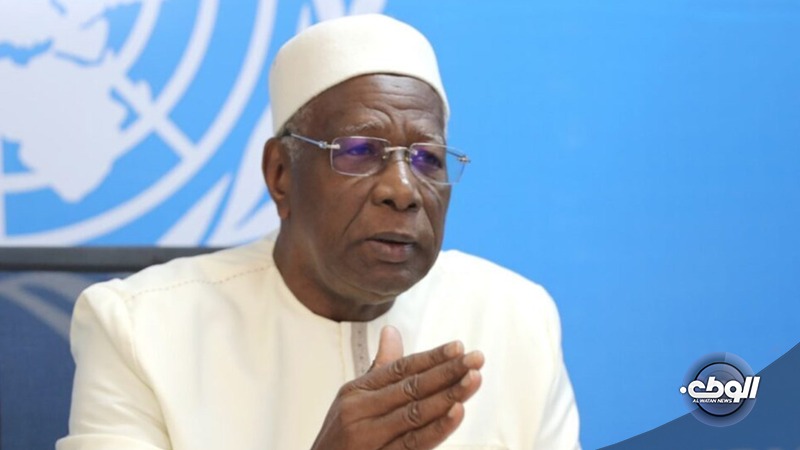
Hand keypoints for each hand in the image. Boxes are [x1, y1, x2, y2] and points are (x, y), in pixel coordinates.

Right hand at [310, 326, 483, 449]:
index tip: (458, 347)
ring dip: (448, 395)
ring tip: (473, 379)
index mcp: (357, 392)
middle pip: (411, 387)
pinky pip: (414, 443)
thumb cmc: (342, 438)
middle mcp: (361, 411)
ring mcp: (370, 438)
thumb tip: (392, 332)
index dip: (431, 357)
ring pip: (416, 413)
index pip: (400, 368)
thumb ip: (380, 368)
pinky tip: (456, 413)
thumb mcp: (354, 400)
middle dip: (447, 371)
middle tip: (476, 359)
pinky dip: (437, 428)